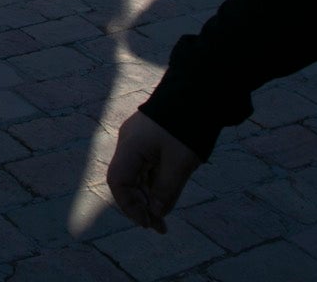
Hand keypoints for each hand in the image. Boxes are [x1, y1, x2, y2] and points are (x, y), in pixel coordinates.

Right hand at [107, 111, 200, 232]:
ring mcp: (137, 138)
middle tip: (160, 225)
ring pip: (136, 174)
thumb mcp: (179, 165)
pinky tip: (165, 193)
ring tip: (164, 214)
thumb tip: (156, 213)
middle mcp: (128, 142)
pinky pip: (145, 164)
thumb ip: (165, 191)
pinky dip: (153, 181)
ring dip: (148, 195)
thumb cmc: (186, 128)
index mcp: (130, 147)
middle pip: (126, 180)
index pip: (119, 183)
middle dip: (140, 204)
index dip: (130, 206)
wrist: (197, 91)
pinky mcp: (149, 137)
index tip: (148, 222)